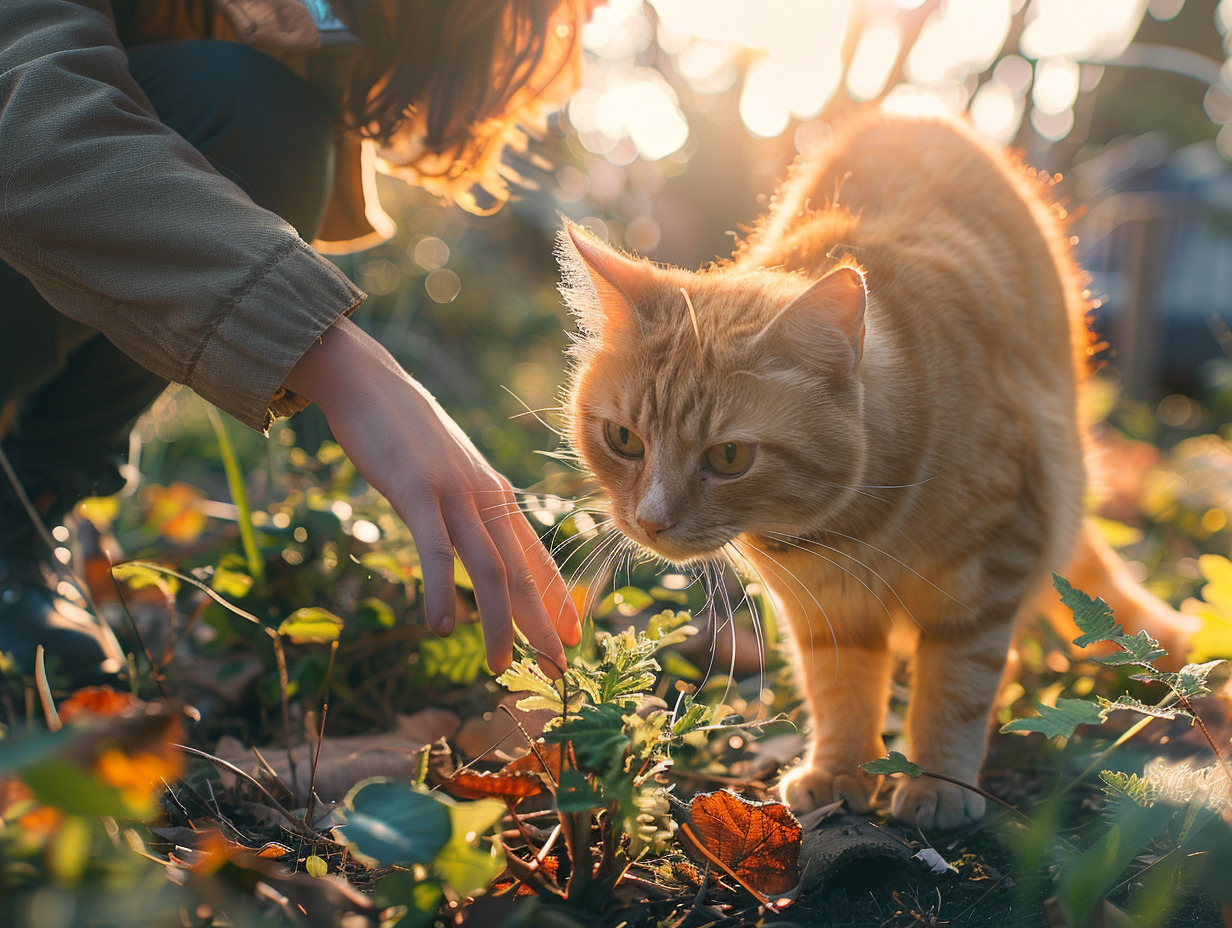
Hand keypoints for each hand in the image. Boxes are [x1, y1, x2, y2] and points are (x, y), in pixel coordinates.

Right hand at [283, 317, 580, 674]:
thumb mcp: (448, 473)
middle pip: (522, 572)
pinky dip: (441, 590)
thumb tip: (470, 537)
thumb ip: (464, 506)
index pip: (536, 557)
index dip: (556, 600)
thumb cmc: (407, 432)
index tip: (575, 637)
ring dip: (498, 621)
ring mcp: (454, 495)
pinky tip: (441, 626)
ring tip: (499, 665)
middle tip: (558, 669)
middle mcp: (486, 498)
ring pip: (488, 568)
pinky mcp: (418, 492)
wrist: (371, 383)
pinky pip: (435, 549)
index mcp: (495, 496)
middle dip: (542, 624)